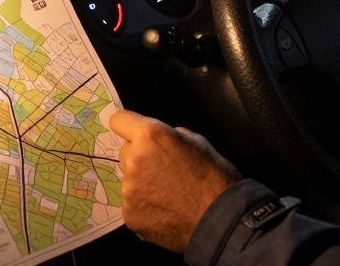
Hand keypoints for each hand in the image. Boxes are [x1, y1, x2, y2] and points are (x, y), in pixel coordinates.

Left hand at [109, 109, 240, 251]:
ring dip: (142, 183)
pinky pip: (133, 204)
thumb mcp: (198, 142)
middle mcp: (134, 160)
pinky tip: (166, 211)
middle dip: (140, 157)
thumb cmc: (215, 177)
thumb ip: (171, 136)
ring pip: (129, 180)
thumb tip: (160, 140)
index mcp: (150, 136)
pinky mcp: (129, 216)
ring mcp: (129, 191)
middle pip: (125, 152)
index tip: (136, 134)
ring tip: (168, 194)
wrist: (220, 220)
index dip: (129, 125)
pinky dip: (145, 207)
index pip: (119, 120)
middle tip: (163, 169)